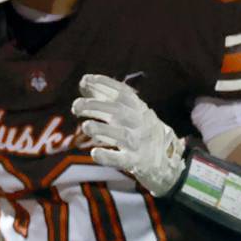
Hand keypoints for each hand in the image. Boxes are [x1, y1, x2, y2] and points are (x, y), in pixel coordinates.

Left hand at [72, 73, 185, 194]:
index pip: (123, 92)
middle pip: (119, 111)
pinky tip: (95, 153)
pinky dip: (108, 156)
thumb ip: (105, 98)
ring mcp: (139, 142)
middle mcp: (139, 123)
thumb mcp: (125, 112)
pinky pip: (122, 159)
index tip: (86, 79)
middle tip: (76, 106)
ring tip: (85, 126)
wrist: (165, 160)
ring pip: (121, 134)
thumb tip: (83, 82)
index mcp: (137, 108)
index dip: (105, 84)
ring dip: (102, 129)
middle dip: (96, 105)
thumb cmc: (137, 131)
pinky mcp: (136, 161)